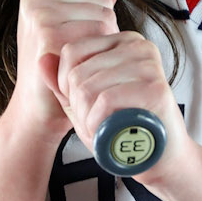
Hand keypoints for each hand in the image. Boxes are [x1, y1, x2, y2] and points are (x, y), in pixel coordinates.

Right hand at [8, 0, 120, 142]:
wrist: (38, 108)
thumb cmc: (56, 69)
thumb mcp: (70, 28)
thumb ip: (90, 3)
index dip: (97, 15)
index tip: (76, 37)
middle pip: (102, 1)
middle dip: (102, 29)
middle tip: (79, 54)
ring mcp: (39, 14)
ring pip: (105, 16)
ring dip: (103, 43)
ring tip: (81, 61)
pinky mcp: (48, 35)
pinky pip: (101, 34)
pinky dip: (101, 54)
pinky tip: (82, 68)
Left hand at [54, 21, 187, 177]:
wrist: (161, 159)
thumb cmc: (123, 129)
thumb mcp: (84, 103)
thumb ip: (61, 82)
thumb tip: (40, 59)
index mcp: (122, 41)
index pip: (70, 52)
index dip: (64, 86)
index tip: (81, 106)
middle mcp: (138, 45)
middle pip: (77, 73)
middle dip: (77, 107)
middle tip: (94, 123)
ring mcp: (149, 65)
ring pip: (88, 88)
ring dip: (87, 119)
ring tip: (102, 129)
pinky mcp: (156, 88)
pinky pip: (106, 101)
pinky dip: (99, 123)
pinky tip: (108, 133)